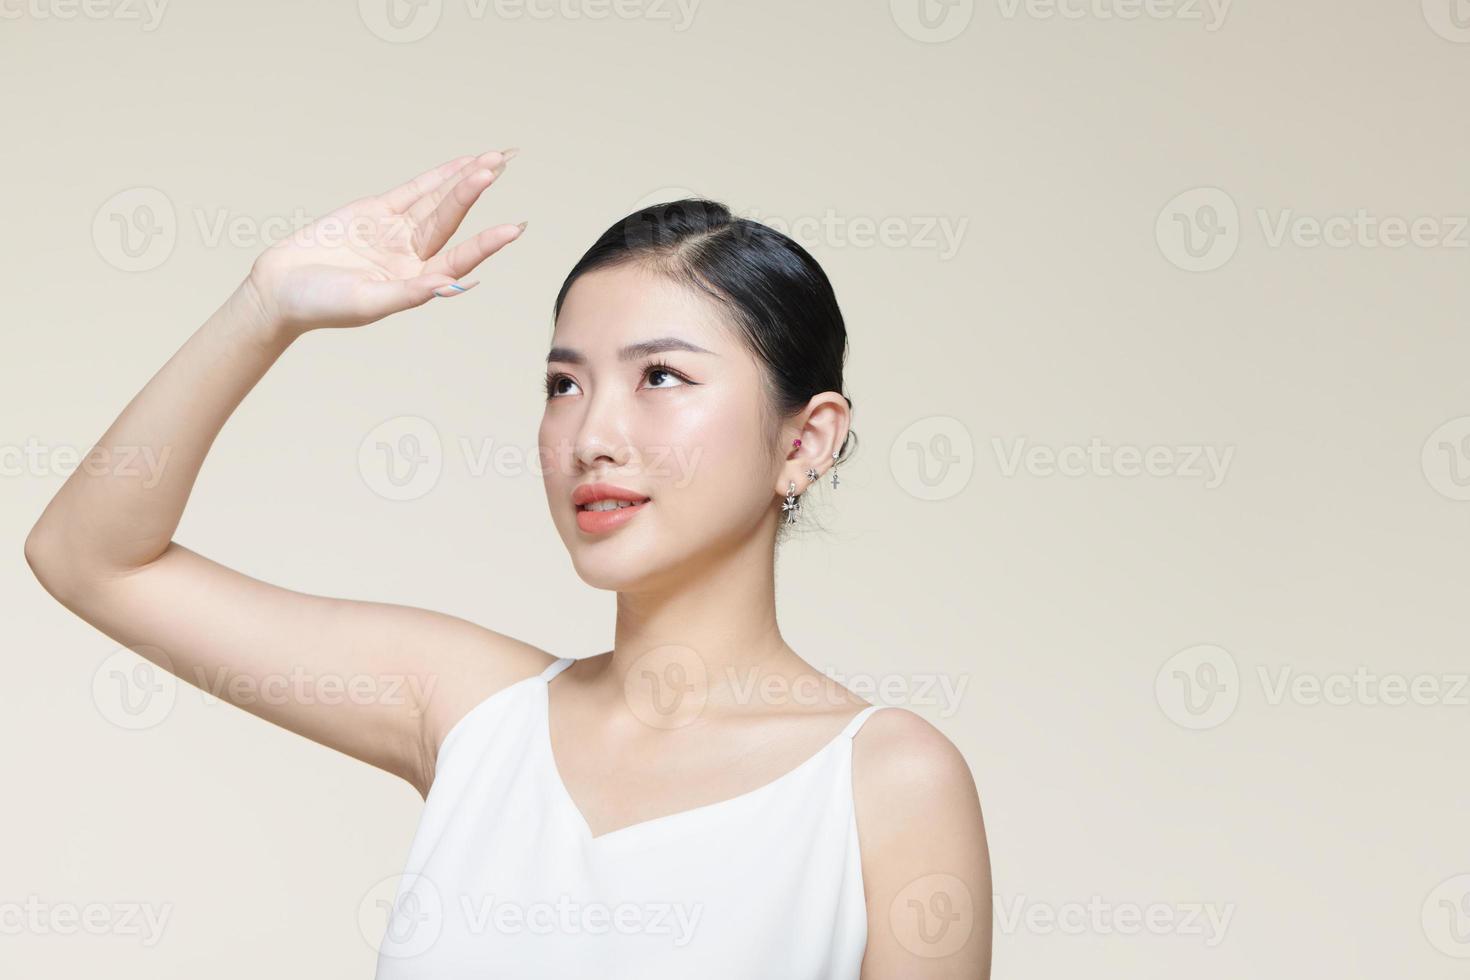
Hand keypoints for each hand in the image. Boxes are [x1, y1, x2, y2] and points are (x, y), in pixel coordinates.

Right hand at [242, 149, 523, 334]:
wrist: (279, 289)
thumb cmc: (322, 305)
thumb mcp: (367, 303)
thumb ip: (408, 294)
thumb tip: (448, 285)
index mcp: (417, 283)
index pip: (459, 259)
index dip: (486, 243)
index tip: (513, 228)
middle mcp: (413, 257)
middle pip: (451, 221)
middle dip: (475, 192)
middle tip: (502, 164)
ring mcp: (396, 233)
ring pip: (436, 201)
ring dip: (463, 180)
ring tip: (494, 159)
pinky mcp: (376, 212)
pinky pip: (413, 190)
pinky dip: (437, 177)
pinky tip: (461, 165)